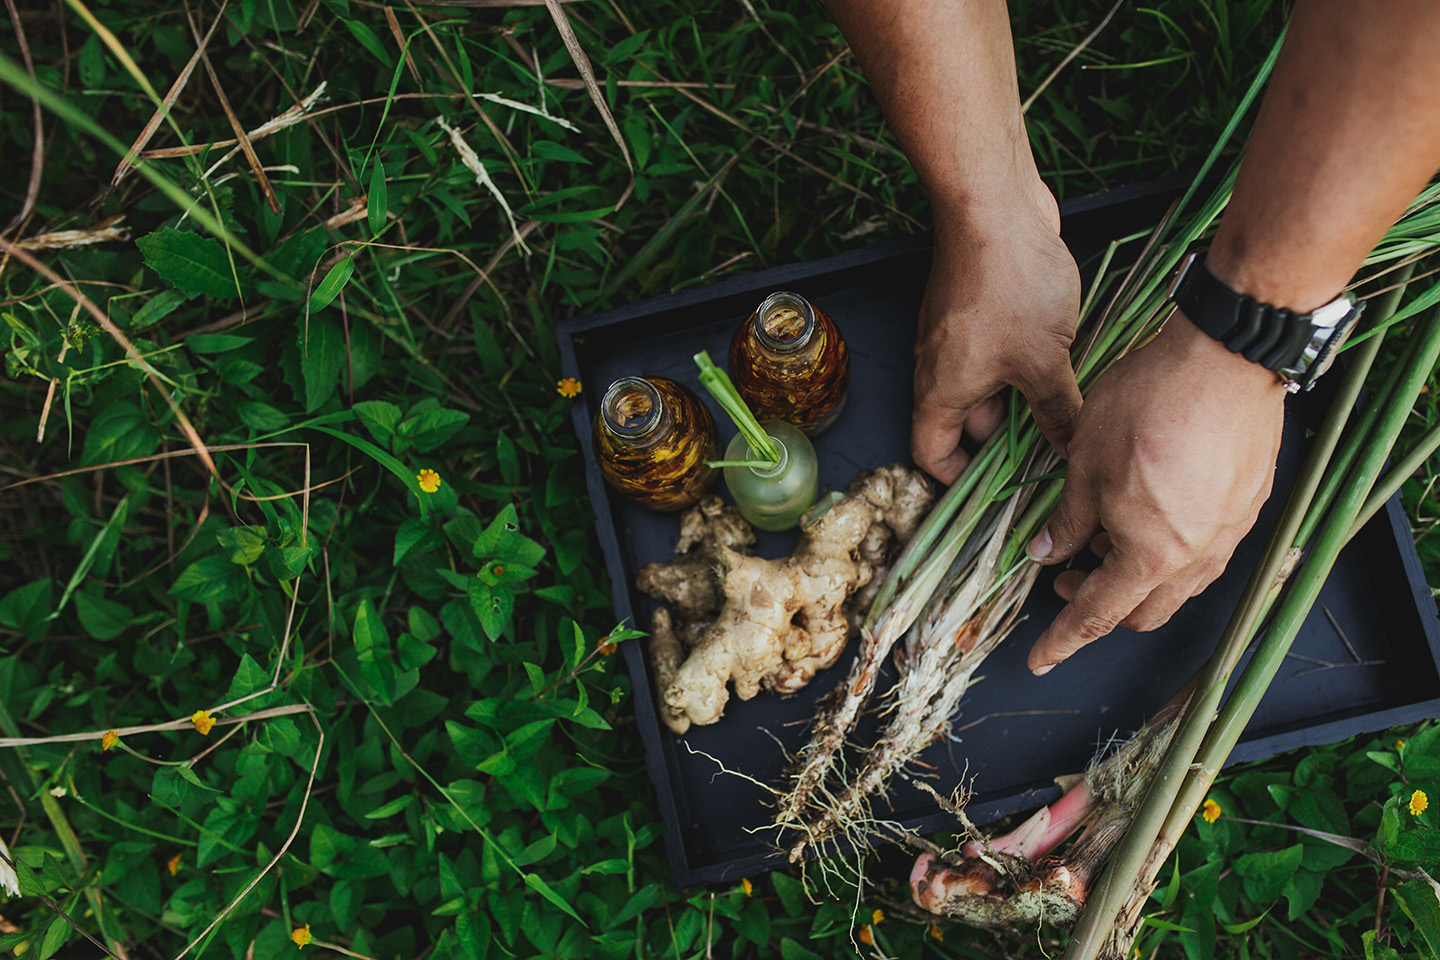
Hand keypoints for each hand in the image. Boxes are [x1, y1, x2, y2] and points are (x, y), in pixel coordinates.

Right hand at [912, 181, 1083, 483]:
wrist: (993, 207)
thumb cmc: (1009, 286)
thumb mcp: (1045, 362)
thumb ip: (1058, 412)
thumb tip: (1069, 449)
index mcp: (941, 393)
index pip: (930, 454)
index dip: (958, 478)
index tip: (998, 488)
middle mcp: (938, 368)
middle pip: (966, 422)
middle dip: (1008, 438)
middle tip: (1054, 449)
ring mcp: (956, 338)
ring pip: (986, 386)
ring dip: (1022, 397)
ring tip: (1068, 404)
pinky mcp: (976, 310)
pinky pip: (995, 354)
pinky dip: (1023, 364)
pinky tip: (1064, 358)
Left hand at [1024, 311, 1286, 674]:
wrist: (1225, 359)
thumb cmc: (1149, 405)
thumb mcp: (1083, 464)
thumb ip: (1066, 520)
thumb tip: (1046, 553)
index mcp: (1151, 556)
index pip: (1097, 616)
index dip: (1063, 639)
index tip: (1040, 659)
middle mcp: (1197, 557)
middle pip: (1143, 611)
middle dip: (1099, 606)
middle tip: (1064, 578)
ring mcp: (1229, 533)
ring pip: (1176, 583)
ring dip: (1135, 576)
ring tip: (1101, 536)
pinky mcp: (1247, 506)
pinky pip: (1202, 549)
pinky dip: (1167, 549)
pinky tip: (1145, 511)